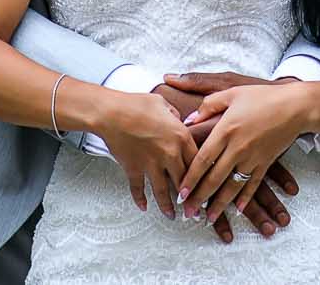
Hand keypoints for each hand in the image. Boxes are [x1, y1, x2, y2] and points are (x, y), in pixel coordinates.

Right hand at [94, 90, 194, 219]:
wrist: (111, 112)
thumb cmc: (136, 104)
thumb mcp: (163, 104)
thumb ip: (175, 116)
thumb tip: (179, 122)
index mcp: (181, 137)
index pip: (199, 162)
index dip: (205, 176)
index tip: (208, 187)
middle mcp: (169, 154)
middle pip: (184, 181)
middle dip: (190, 198)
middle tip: (194, 209)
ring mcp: (151, 164)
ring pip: (163, 191)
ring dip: (168, 206)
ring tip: (172, 216)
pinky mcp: (134, 169)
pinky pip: (138, 189)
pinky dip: (140, 199)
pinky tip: (143, 207)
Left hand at [173, 82, 312, 223]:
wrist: (295, 106)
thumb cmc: (262, 96)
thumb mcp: (231, 93)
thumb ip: (208, 106)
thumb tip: (189, 120)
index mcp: (225, 130)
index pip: (202, 159)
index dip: (190, 178)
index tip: (180, 192)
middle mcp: (237, 148)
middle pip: (214, 178)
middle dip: (199, 198)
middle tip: (189, 212)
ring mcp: (252, 158)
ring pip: (232, 187)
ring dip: (219, 204)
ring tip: (208, 218)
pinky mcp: (265, 163)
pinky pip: (253, 185)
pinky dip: (245, 198)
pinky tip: (237, 209)